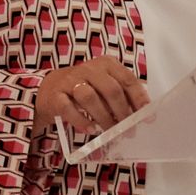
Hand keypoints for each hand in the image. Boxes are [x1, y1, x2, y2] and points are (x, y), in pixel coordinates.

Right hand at [33, 56, 148, 136]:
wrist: (49, 89)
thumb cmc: (84, 88)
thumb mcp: (104, 86)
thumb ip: (123, 96)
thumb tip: (144, 114)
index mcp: (106, 64)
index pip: (127, 79)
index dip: (138, 98)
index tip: (146, 115)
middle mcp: (89, 69)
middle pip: (110, 89)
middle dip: (122, 111)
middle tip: (127, 128)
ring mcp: (71, 81)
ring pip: (90, 97)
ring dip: (103, 117)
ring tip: (109, 130)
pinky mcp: (56, 95)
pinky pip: (68, 108)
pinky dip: (81, 121)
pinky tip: (90, 129)